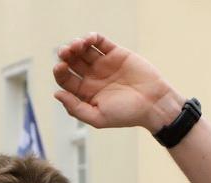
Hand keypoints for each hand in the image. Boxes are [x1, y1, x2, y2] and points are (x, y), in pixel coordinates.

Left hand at [53, 33, 180, 130]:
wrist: (153, 103)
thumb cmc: (126, 115)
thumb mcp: (98, 117)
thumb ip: (75, 108)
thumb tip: (56, 93)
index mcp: (85, 92)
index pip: (65, 79)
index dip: (59, 72)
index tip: (60, 67)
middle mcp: (92, 77)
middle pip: (71, 62)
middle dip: (65, 55)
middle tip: (65, 52)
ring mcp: (104, 64)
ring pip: (83, 49)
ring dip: (76, 44)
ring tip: (76, 45)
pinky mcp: (116, 53)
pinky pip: (100, 42)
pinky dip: (92, 37)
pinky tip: (89, 39)